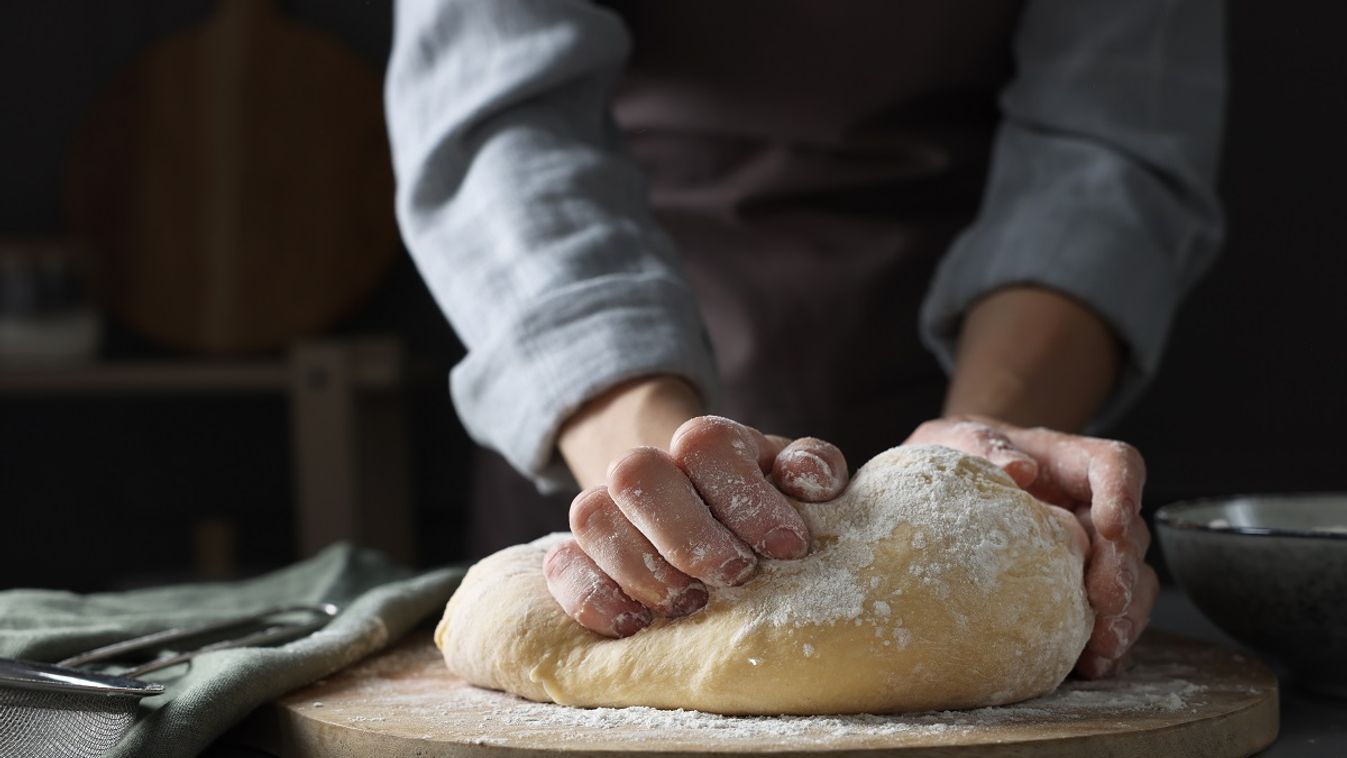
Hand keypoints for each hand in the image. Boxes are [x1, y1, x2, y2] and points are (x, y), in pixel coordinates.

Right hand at [544, 415, 848, 637]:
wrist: (708, 518)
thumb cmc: (764, 506)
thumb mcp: (795, 481)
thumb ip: (812, 468)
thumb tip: (803, 479)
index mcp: (706, 444)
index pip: (707, 445)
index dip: (746, 495)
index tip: (787, 547)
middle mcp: (648, 468)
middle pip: (637, 474)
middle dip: (686, 533)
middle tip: (733, 575)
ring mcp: (606, 509)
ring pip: (590, 516)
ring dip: (640, 567)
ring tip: (688, 606)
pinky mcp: (577, 555)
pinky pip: (560, 565)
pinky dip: (590, 597)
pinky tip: (634, 626)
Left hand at [905, 415, 1154, 678]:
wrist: (946, 488)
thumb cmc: (955, 458)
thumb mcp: (952, 439)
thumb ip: (979, 442)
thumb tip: (1017, 469)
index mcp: (1068, 461)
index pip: (1115, 464)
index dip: (1123, 492)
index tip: (1112, 523)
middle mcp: (1090, 505)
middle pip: (1129, 533)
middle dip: (1122, 569)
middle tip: (1105, 601)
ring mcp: (1092, 549)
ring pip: (1133, 579)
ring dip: (1126, 615)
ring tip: (1103, 647)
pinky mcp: (1081, 587)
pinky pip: (1111, 616)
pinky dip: (1108, 641)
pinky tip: (1092, 665)